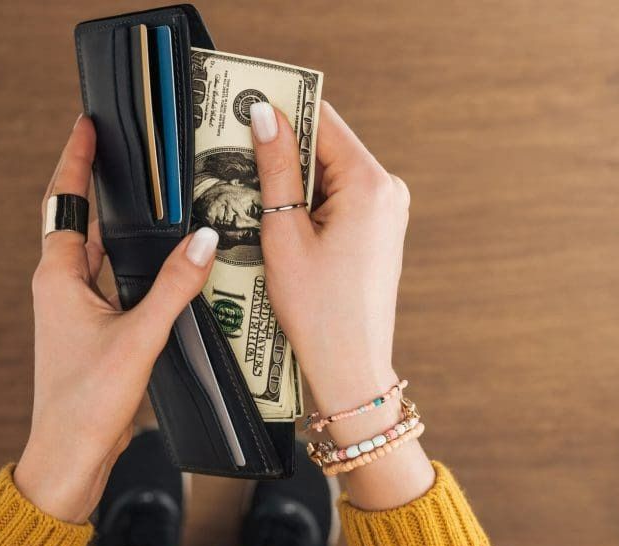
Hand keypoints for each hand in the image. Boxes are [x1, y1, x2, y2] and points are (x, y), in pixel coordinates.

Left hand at [14, 116, 218, 522]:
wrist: (67, 457)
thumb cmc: (88, 402)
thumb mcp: (139, 337)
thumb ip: (174, 286)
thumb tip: (206, 239)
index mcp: (58, 277)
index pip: (66, 200)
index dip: (76, 158)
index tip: (88, 123)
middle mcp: (59, 286)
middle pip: (78, 218)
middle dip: (97, 181)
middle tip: (125, 148)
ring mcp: (72, 308)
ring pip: (93, 250)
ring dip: (113, 221)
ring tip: (143, 191)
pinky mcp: (88, 329)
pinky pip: (106, 278)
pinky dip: (125, 259)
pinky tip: (153, 258)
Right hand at [249, 101, 433, 508]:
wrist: (349, 368)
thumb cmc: (318, 311)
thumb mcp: (284, 234)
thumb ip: (276, 169)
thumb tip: (264, 116)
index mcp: (370, 184)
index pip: (322, 120)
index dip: (281, 108)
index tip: (243, 103)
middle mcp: (386, 190)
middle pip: (326, 145)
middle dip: (281, 145)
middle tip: (232, 147)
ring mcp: (384, 211)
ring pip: (327, 173)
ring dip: (289, 176)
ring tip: (246, 186)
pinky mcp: (375, 231)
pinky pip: (335, 199)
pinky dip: (304, 201)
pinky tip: (271, 215)